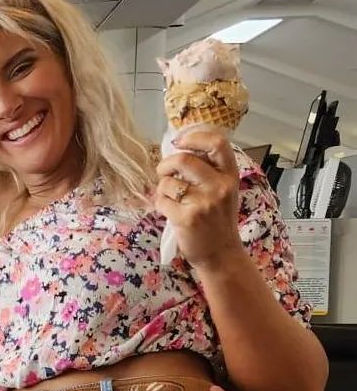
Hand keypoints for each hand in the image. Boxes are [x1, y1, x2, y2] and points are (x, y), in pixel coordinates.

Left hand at [155, 128, 241, 270]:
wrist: (220, 254)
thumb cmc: (217, 221)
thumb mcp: (222, 192)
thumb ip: (207, 172)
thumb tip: (178, 152)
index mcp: (230, 176)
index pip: (218, 143)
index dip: (195, 137)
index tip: (179, 142)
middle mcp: (219, 186)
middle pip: (183, 159)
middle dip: (165, 164)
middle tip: (163, 173)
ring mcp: (203, 202)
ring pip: (168, 182)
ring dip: (162, 190)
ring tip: (170, 199)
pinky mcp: (186, 218)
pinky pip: (161, 201)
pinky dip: (160, 205)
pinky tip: (170, 212)